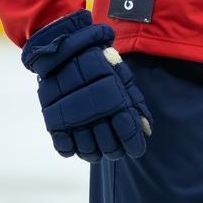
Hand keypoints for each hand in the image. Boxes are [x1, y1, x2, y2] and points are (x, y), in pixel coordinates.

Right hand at [22, 9, 151, 162]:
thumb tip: (147, 130)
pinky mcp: (55, 122)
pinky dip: (73, 150)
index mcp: (115, 101)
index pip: (128, 134)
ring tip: (98, 148)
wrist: (65, 50)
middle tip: (117, 148)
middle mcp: (95, 114)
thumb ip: (135, 104)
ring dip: (95, 153)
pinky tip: (78, 144)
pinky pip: (64, 148)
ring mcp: (74, 119)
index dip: (133, 145)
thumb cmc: (98, 62)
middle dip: (116, 150)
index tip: (135, 149)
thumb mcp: (122, 77)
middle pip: (108, 147)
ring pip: (87, 151)